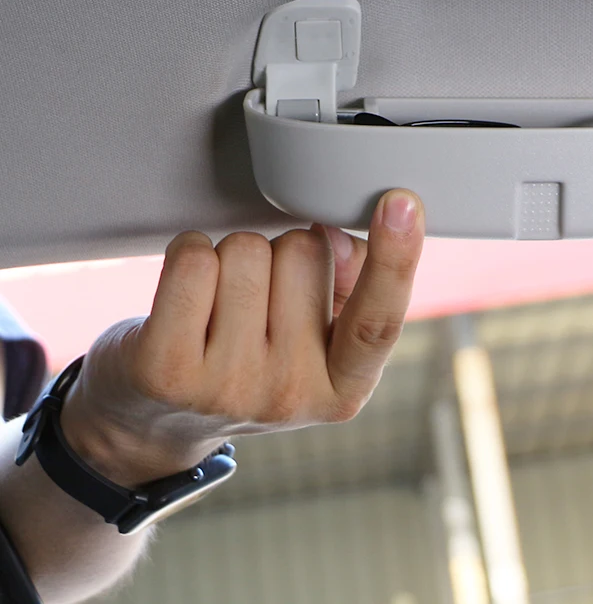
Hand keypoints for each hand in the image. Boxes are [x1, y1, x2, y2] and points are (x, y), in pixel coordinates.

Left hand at [59, 190, 423, 488]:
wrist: (156, 423)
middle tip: (260, 297)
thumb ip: (353, 280)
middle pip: (304, 251)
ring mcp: (226, 387)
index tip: (404, 201)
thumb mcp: (321, 336)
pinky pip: (193, 258)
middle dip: (282, 252)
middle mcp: (290, 396)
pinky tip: (187, 292)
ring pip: (247, 248)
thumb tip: (332, 239)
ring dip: (232, 256)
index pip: (378, 318)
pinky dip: (189, 251)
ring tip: (220, 300)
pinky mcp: (166, 370)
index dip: (396, 255)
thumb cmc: (250, 359)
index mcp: (344, 389)